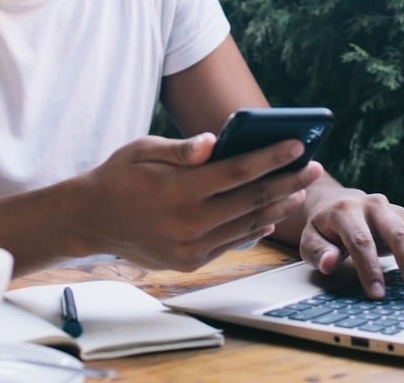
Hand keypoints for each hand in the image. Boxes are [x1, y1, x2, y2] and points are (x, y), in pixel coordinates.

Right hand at [70, 133, 323, 271]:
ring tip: (299, 191)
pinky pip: (231, 244)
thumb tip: (214, 141)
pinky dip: (254, 229)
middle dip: (287, 181)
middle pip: (251, 199)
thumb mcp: (143, 150)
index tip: (297, 145)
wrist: (91, 219)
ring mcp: (191, 247)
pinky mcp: (190, 261)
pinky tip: (268, 216)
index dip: (272, 157)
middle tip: (313, 167)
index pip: (239, 171)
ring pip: (246, 224)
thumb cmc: (118, 175)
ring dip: (276, 207)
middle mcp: (190, 222)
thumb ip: (181, 149)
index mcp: (180, 190)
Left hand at [298, 186, 403, 300]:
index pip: (360, 240)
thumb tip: (329, 263)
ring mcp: (394, 210)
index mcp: (345, 210)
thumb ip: (317, 251)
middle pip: (397, 233)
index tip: (376, 295)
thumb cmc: (324, 227)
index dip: (369, 268)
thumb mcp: (310, 237)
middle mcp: (373, 205)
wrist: (335, 202)